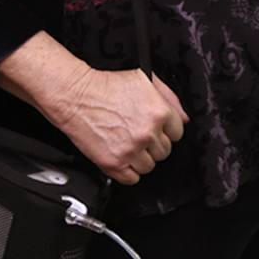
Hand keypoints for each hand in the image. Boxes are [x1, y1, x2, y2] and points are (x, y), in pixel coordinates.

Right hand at [52, 67, 188, 184]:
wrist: (75, 96)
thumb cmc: (106, 87)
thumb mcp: (144, 79)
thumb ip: (169, 97)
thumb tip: (183, 118)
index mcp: (158, 112)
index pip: (177, 133)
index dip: (165, 130)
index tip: (155, 128)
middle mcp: (147, 133)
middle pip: (164, 151)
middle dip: (153, 143)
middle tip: (138, 133)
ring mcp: (131, 150)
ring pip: (150, 166)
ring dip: (141, 158)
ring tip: (128, 143)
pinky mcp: (114, 164)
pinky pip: (132, 179)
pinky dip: (128, 171)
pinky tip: (122, 156)